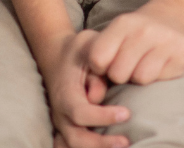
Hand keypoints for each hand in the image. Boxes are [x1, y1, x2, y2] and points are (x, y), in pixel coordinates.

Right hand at [38, 31, 131, 147]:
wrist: (57, 55)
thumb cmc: (79, 51)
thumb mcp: (87, 46)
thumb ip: (96, 64)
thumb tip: (98, 95)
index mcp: (65, 94)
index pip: (81, 113)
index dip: (103, 117)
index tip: (127, 113)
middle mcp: (61, 113)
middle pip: (76, 138)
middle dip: (101, 144)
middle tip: (126, 141)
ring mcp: (62, 123)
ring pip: (74, 145)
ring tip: (123, 145)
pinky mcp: (68, 128)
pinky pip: (72, 146)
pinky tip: (108, 147)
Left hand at [85, 2, 183, 86]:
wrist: (176, 17)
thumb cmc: (138, 33)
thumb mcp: (117, 32)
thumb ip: (100, 52)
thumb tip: (93, 86)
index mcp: (124, 23)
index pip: (98, 58)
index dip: (100, 68)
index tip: (107, 64)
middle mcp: (145, 30)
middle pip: (118, 73)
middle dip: (120, 75)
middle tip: (128, 66)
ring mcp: (166, 41)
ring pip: (140, 78)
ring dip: (140, 77)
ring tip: (144, 65)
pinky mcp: (183, 54)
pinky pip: (160, 79)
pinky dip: (157, 76)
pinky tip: (160, 64)